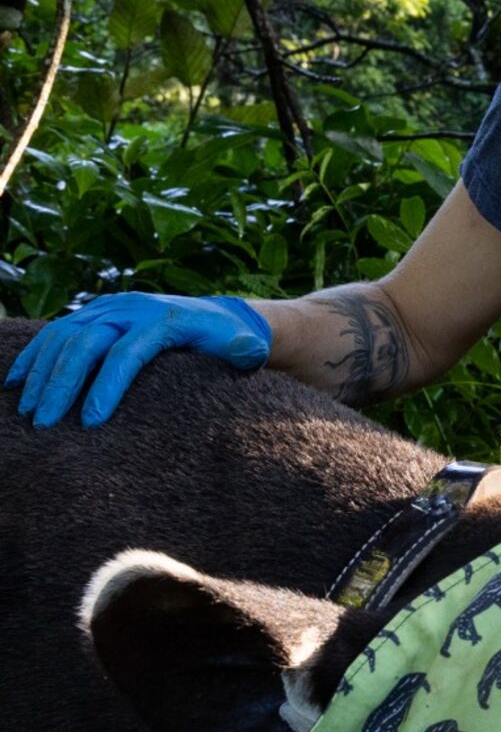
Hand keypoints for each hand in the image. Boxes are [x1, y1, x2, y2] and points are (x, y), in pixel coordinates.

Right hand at [5, 293, 270, 427]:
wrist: (223, 315)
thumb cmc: (232, 341)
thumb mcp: (245, 346)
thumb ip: (245, 351)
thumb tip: (247, 352)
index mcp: (164, 319)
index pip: (126, 353)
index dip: (107, 387)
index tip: (92, 422)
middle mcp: (131, 308)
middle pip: (85, 343)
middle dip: (62, 384)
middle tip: (45, 425)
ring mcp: (111, 307)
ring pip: (64, 335)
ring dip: (41, 373)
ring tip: (28, 412)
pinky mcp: (98, 312)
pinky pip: (58, 330)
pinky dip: (35, 355)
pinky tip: (15, 383)